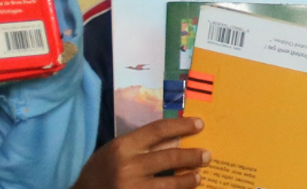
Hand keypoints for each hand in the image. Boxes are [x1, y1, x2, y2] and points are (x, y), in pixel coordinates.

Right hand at [73, 117, 208, 188]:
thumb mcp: (113, 153)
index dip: (182, 126)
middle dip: (193, 156)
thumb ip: (139, 146)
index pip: (158, 130)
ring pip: (171, 183)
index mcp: (122, 147)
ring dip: (188, 180)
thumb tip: (174, 139)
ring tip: (198, 177)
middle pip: (170, 156)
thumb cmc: (98, 174)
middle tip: (207, 155)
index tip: (199, 124)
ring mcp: (132, 188)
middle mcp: (128, 166)